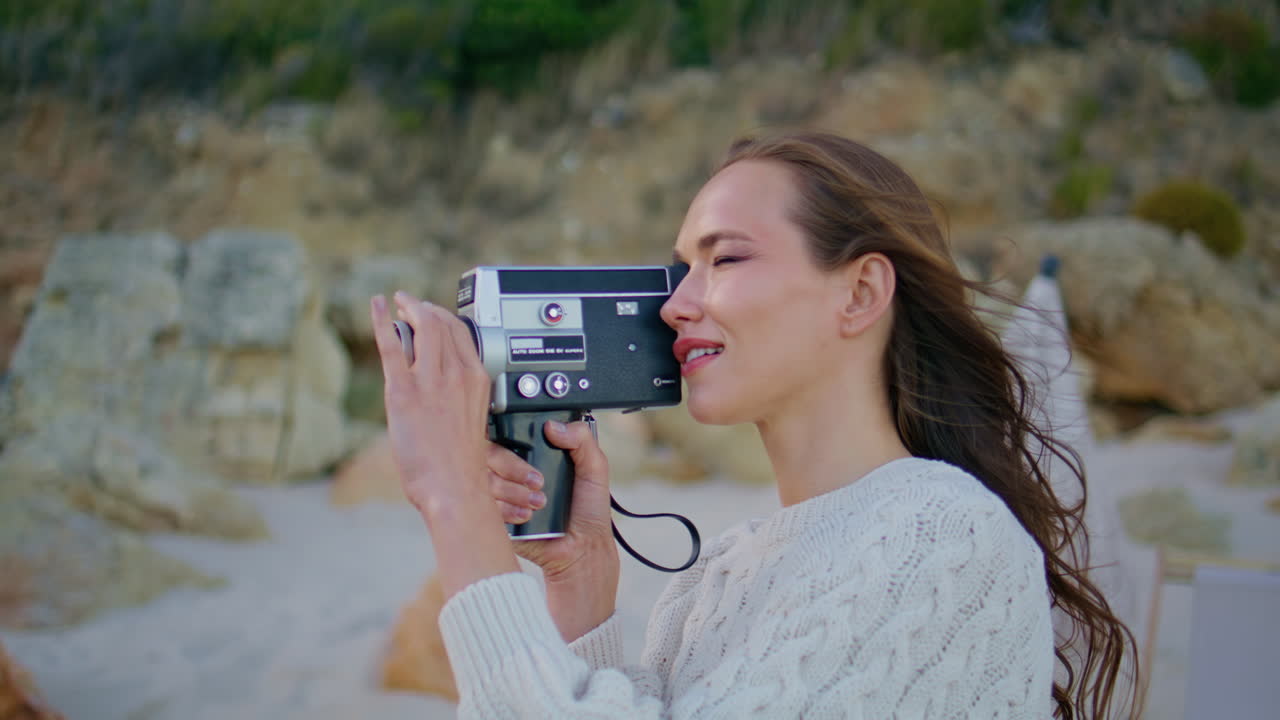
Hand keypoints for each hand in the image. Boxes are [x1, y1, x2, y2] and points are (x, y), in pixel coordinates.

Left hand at [371, 291, 492, 520]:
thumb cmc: (461, 464)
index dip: (445, 317)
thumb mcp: (471, 419)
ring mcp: (430, 380)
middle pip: (442, 324)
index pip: (462, 333)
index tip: (433, 314)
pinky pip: (393, 345)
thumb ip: (458, 396)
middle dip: (424, 308)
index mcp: (477, 379)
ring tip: (398, 304)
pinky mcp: (403, 390)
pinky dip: (382, 321)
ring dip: (409, 309)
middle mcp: (457, 374)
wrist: (454, 486)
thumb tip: (439, 384)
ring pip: (422, 327)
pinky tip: (378, 306)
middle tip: (411, 304)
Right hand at [486, 421, 619, 640]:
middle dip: (513, 466)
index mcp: (531, 454)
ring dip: (513, 491)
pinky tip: (527, 516)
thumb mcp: (595, 468)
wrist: (581, 549)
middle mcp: (511, 471)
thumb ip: (582, 438)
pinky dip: (506, 510)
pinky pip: (484, 507)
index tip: (533, 449)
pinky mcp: (493, 517)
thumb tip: (554, 426)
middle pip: (488, 453)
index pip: (506, 434)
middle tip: (538, 481)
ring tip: (538, 503)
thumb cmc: (587, 511)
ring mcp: (500, 494)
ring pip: (484, 479)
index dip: (513, 438)